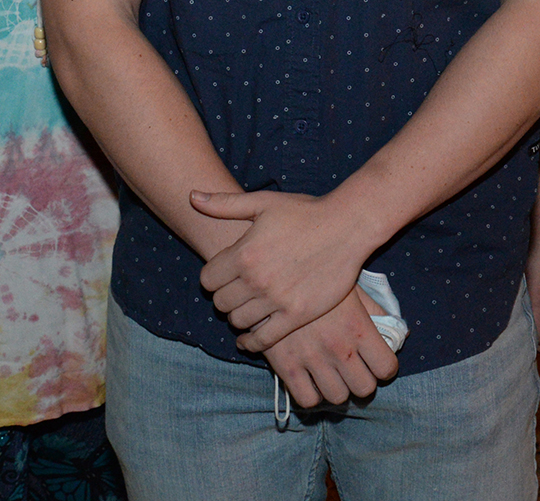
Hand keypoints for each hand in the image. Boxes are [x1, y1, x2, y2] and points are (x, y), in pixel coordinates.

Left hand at [192, 189, 372, 350]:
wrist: (347, 227)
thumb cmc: (305, 212)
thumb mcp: (263, 203)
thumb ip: (224, 204)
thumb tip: (192, 197)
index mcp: (244, 254)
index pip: (207, 280)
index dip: (212, 278)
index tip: (222, 276)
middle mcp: (256, 280)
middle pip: (220, 303)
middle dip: (224, 297)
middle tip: (235, 292)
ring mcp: (276, 300)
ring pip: (238, 321)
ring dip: (238, 316)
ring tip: (246, 308)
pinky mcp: (296, 315)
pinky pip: (263, 340)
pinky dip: (251, 341)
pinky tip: (249, 337)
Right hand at [263, 290, 398, 408]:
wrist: (272, 275)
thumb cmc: (317, 279)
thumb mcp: (351, 287)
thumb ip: (376, 310)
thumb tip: (400, 331)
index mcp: (359, 327)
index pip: (387, 368)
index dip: (385, 368)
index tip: (377, 364)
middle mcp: (339, 347)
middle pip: (364, 388)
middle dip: (361, 381)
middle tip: (353, 371)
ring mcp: (313, 359)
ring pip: (338, 397)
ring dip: (337, 388)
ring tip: (331, 375)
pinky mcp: (287, 367)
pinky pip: (307, 400)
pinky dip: (311, 395)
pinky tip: (310, 380)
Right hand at [526, 220, 539, 355]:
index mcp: (532, 297)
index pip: (537, 329)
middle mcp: (521, 293)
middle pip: (526, 325)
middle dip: (539, 341)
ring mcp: (519, 285)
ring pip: (523, 315)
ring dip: (534, 328)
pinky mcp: (520, 278)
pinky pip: (523, 303)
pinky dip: (531, 314)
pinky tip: (538, 315)